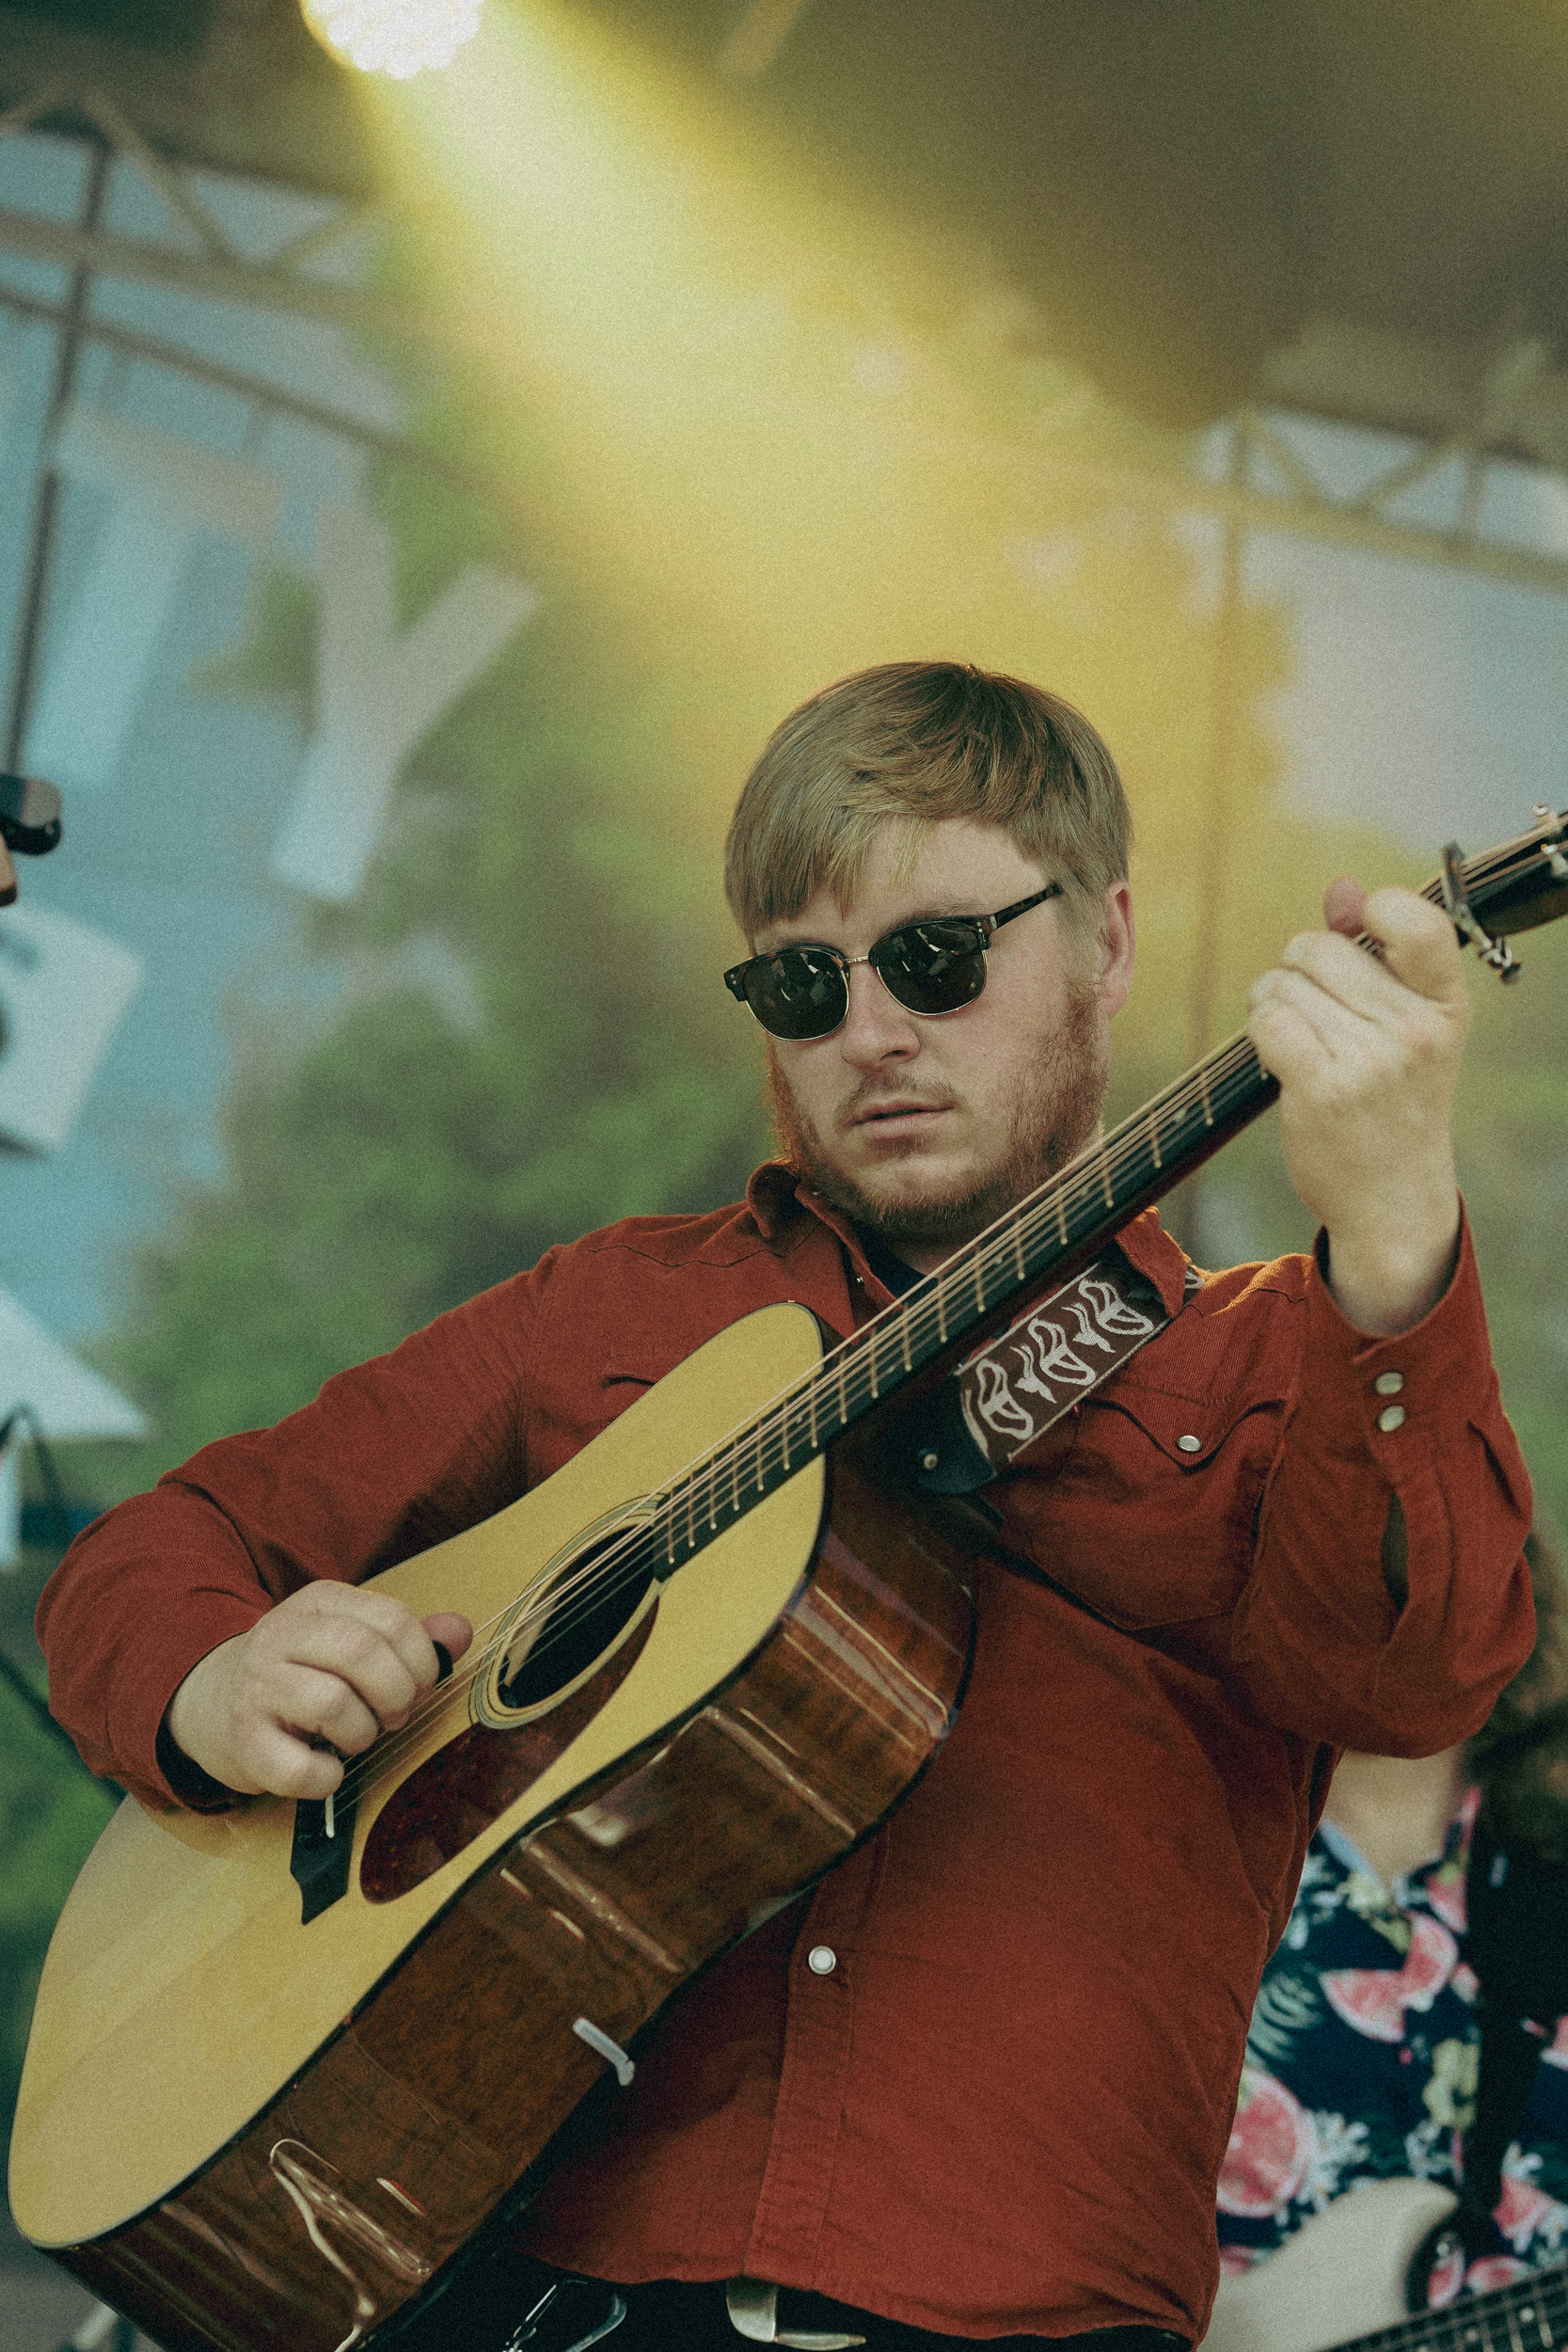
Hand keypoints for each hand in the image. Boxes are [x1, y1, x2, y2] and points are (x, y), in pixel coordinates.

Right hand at [165, 1582, 473, 1799]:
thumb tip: (460, 1632)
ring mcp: (257, 1687)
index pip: (391, 1619)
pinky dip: (327, 1777)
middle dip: (397, 1694)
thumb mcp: (347, 1639)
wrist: (207, 1702)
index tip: (418, 1686)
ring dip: (362, 1733)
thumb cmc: (297, 1674)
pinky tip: (324, 1768)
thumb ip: (407, 1637)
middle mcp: (282, 1636)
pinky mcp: (242, 1741)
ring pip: (334, 1704)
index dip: (421, 1661)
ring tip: (355, 1737)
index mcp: (318, 1604)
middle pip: (363, 1653)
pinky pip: (301, 1768)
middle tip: (393, 1715)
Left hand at [1246, 879, 1468, 1335]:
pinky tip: (1276, 1056)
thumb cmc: (1394, 1101)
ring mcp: (1370, 1061)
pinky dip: (1258, 1032)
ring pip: (1283, 984)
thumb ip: (1374, 953)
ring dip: (1272, 1004)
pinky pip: (1267, 1023)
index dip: (1370, 913)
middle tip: (1310, 1009)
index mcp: (1445, 1004)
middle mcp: (1414, 1029)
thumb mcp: (1406, 1025)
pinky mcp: (1323, 1090)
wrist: (1393, 1197)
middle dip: (1297, 969)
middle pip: (1319, 947)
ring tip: (1296, 1039)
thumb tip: (1340, 889)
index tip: (1358, 942)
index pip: (1414, 918)